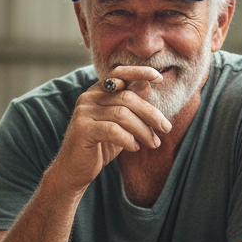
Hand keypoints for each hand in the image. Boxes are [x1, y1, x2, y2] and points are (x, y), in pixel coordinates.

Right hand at [51, 65, 172, 192]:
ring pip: (122, 115)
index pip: (119, 73)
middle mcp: (89, 97)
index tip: (159, 77)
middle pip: (127, 98)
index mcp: (98, 91)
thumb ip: (130, 107)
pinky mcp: (82, 129)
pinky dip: (128, 139)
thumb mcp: (119, 124)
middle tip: (166, 129)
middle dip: (150, 114)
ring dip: (143, 130)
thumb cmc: (100, 146)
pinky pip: (113, 130)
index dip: (139, 72)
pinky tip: (135, 148)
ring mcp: (84, 112)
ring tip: (153, 143)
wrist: (74, 170)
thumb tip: (147, 85)